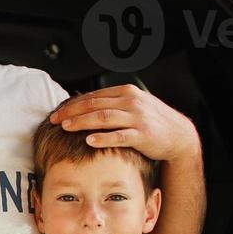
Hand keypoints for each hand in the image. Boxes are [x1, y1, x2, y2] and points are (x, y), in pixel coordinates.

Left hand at [50, 84, 199, 162]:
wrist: (179, 135)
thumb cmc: (151, 121)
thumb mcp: (132, 106)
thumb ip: (111, 104)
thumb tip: (83, 106)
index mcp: (125, 93)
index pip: (92, 96)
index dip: (72, 104)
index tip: (56, 113)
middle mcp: (131, 102)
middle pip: (94, 105)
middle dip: (71, 112)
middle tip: (53, 120)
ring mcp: (137, 118)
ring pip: (104, 117)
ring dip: (82, 122)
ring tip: (66, 127)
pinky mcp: (143, 135)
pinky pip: (119, 136)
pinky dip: (103, 138)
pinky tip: (89, 141)